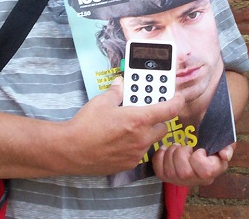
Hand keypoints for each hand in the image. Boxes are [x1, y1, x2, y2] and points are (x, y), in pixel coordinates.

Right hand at [58, 77, 184, 175]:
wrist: (70, 151)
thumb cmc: (85, 125)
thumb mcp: (101, 102)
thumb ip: (116, 92)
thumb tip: (120, 83)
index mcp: (138, 119)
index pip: (169, 110)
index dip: (177, 101)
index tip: (178, 97)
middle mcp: (141, 138)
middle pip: (162, 127)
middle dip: (157, 119)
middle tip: (144, 112)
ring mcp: (136, 153)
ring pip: (149, 141)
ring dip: (144, 133)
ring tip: (127, 127)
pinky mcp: (128, 165)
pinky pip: (138, 152)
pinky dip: (134, 145)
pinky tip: (119, 141)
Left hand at [152, 142, 233, 185]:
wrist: (198, 133)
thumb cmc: (210, 135)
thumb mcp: (223, 137)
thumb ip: (227, 145)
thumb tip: (225, 155)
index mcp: (215, 169)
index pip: (206, 171)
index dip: (198, 158)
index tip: (199, 149)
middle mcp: (199, 179)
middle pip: (185, 173)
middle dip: (181, 154)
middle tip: (184, 146)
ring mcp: (183, 180)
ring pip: (170, 173)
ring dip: (170, 154)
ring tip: (176, 147)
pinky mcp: (169, 177)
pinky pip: (160, 172)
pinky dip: (159, 158)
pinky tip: (165, 150)